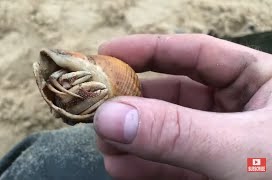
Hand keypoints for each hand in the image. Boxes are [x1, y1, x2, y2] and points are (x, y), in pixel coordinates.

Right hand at [93, 34, 271, 179]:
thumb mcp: (242, 149)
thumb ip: (178, 133)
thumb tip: (111, 116)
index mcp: (257, 81)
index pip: (193, 53)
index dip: (147, 49)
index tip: (106, 53)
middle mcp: (235, 108)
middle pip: (172, 93)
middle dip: (134, 101)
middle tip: (100, 109)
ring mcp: (221, 143)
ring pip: (167, 131)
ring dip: (134, 136)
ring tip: (105, 142)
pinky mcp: (211, 174)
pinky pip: (172, 164)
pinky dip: (144, 165)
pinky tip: (121, 167)